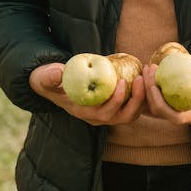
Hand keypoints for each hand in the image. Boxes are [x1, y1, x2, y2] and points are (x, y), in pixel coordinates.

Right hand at [29, 62, 145, 125]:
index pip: (104, 114)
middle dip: (135, 100)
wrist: (53, 84)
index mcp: (83, 112)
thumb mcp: (45, 77)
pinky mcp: (112, 107)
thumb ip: (49, 76)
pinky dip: (140, 97)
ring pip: (130, 115)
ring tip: (145, 77)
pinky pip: (131, 107)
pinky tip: (143, 78)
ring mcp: (106, 114)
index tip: (123, 81)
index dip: (116, 101)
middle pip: (122, 118)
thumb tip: (58, 72)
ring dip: (141, 99)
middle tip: (140, 78)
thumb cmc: (50, 80)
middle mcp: (96, 117)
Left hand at [143, 52, 190, 124]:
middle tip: (148, 71)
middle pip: (163, 112)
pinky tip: (149, 70)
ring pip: (157, 106)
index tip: (154, 85)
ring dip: (148, 89)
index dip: (162, 105)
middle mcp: (190, 113)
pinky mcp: (176, 99)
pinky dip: (152, 85)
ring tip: (147, 68)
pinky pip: (160, 96)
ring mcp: (182, 107)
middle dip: (150, 94)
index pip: (177, 117)